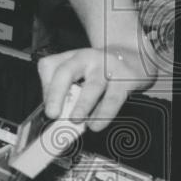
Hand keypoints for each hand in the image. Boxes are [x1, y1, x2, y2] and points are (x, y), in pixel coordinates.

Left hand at [36, 45, 156, 130]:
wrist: (134, 56)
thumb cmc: (101, 68)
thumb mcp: (80, 70)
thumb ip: (67, 89)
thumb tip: (58, 114)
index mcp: (71, 57)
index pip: (49, 67)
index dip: (45, 89)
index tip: (47, 109)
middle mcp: (87, 57)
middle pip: (65, 72)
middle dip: (56, 94)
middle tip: (52, 114)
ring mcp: (107, 66)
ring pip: (93, 86)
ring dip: (82, 105)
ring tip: (75, 120)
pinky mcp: (126, 78)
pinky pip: (114, 97)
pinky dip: (104, 112)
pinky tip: (97, 124)